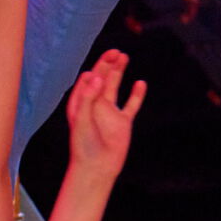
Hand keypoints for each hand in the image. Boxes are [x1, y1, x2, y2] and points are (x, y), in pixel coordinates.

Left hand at [66, 50, 144, 176]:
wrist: (96, 168)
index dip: (93, 72)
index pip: (86, 80)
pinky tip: (140, 83)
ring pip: (115, 86)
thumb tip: (96, 75)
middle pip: (101, 78)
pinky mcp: (123, 122)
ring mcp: (109, 112)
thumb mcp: (81, 119)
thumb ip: (87, 97)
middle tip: (115, 52)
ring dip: (118, 71)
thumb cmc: (84, 146)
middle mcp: (94, 104)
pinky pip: (131, 105)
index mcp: (80, 102)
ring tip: (123, 56)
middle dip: (106, 64)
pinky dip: (136, 95)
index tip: (98, 74)